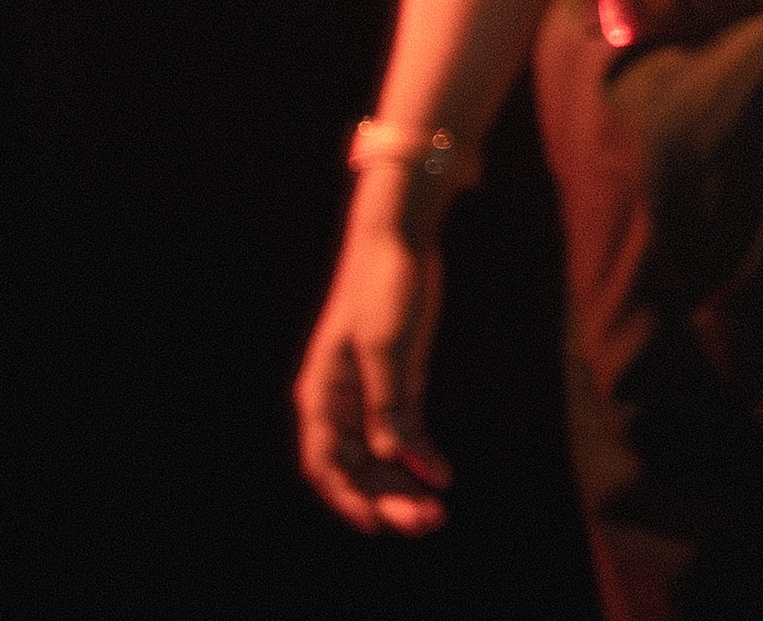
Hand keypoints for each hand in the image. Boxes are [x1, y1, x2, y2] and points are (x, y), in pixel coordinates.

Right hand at [296, 221, 451, 533]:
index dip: (350, 498)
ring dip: (403, 486)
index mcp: (321, 393)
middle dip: (386, 499)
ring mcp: (368, 394)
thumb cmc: (385, 285)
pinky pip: (403, 433)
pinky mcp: (399, 383)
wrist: (401, 239)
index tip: (383, 523)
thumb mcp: (387, 346)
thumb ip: (389, 403)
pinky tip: (442, 476)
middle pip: (355, 467)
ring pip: (379, 456)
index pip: (325, 463)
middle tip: (428, 522)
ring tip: (436, 513)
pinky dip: (419, 457)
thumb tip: (393, 456)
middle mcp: (339, 401)